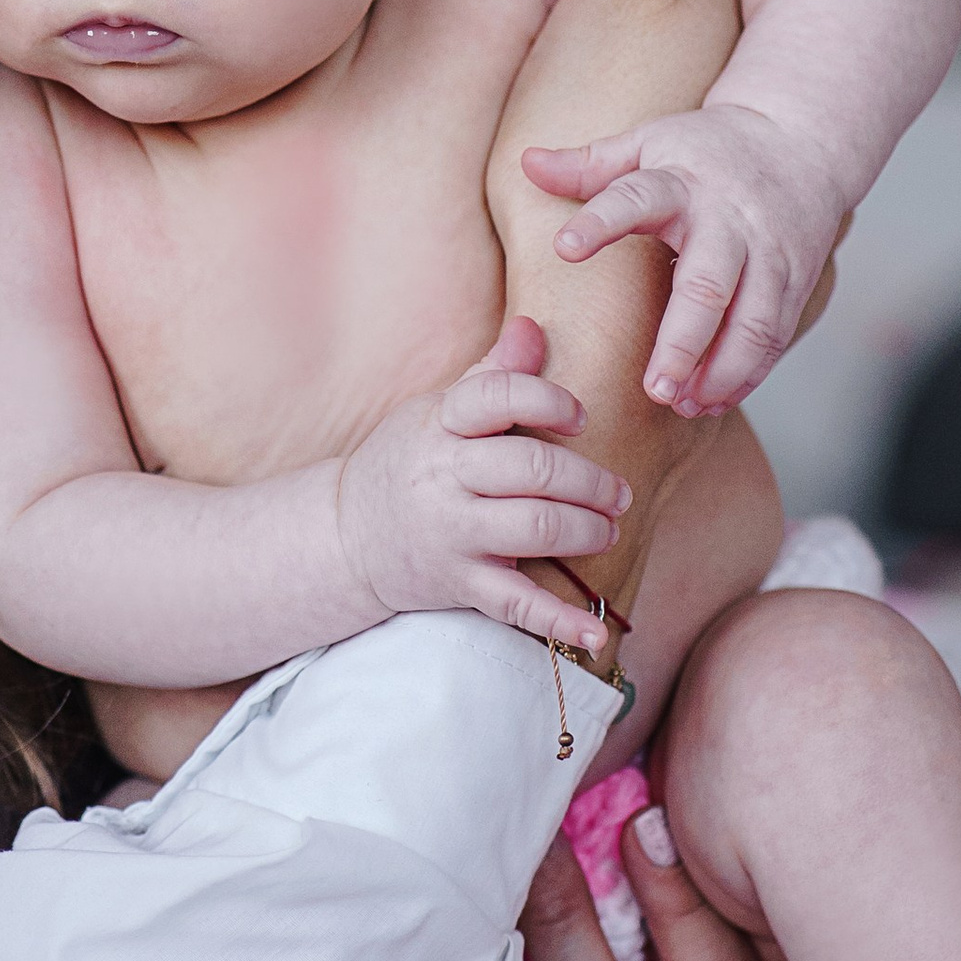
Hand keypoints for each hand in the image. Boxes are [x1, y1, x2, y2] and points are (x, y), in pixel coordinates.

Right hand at [333, 315, 631, 655]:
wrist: (344, 536)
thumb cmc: (405, 463)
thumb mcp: (436, 412)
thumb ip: (490, 375)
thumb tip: (535, 327)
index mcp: (440, 425)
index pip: (498, 397)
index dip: (549, 401)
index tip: (580, 418)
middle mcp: (444, 476)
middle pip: (532, 467)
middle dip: (589, 480)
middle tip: (616, 492)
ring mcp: (450, 533)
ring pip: (535, 527)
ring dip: (587, 530)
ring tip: (606, 530)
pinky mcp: (457, 583)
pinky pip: (515, 603)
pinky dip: (560, 623)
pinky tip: (596, 633)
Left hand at [517, 99, 851, 417]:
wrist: (802, 140)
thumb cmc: (706, 149)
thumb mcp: (648, 143)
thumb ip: (590, 164)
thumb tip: (528, 162)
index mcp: (680, 182)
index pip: (636, 197)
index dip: (601, 221)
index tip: (564, 247)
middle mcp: (729, 221)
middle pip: (708, 285)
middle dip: (683, 342)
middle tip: (654, 391)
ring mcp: (770, 254)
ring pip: (755, 321)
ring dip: (722, 370)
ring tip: (685, 406)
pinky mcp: (797, 280)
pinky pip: (777, 335)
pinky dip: (750, 372)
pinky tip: (715, 400)